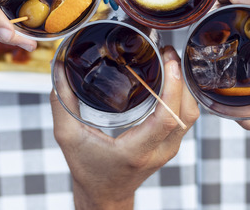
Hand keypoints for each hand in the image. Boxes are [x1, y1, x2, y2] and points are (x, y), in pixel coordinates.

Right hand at [51, 47, 199, 209]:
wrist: (104, 196)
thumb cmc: (88, 171)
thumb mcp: (68, 138)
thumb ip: (62, 104)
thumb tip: (59, 69)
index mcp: (136, 150)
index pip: (167, 118)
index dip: (173, 88)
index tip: (168, 62)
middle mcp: (159, 150)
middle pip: (186, 112)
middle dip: (182, 79)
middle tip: (168, 53)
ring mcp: (169, 149)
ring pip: (191, 114)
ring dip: (184, 86)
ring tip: (169, 61)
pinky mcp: (171, 144)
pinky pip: (186, 117)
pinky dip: (182, 95)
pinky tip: (170, 78)